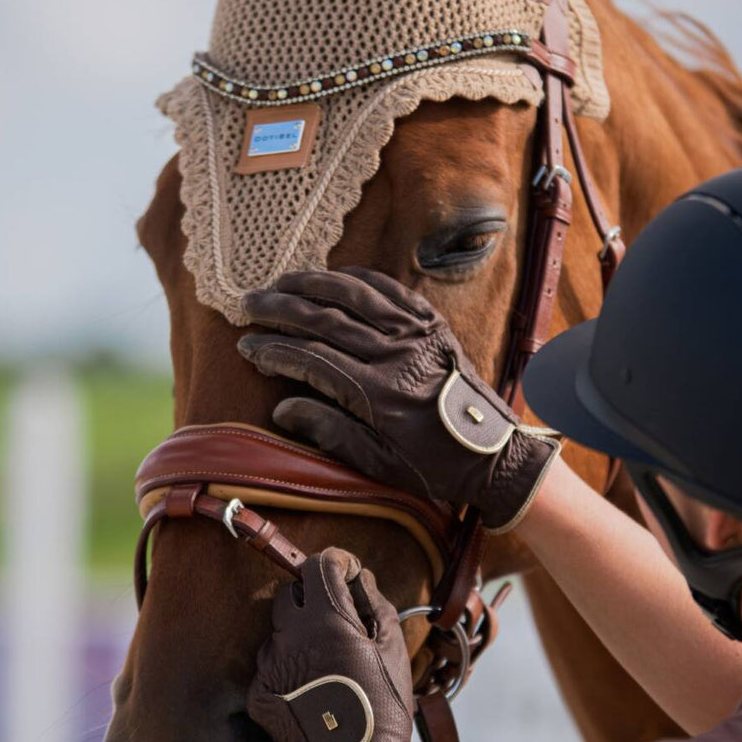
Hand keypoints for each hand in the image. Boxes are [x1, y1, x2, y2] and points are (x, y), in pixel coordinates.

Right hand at [239, 267, 560, 531]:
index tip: (246, 345)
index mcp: (377, 392)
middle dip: (281, 308)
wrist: (494, 453)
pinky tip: (334, 276)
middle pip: (325, 318)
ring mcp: (417, 333)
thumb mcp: (377, 462)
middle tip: (248, 303)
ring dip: (313, 283)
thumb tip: (281, 409)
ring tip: (281, 281)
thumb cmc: (433, 465)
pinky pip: (390, 291)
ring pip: (354, 295)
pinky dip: (358, 279)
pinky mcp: (433, 324)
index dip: (274, 349)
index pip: (311, 357)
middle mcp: (395, 354)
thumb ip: (328, 430)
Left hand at [248, 548, 415, 741]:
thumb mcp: (393, 648)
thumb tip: (359, 577)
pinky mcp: (258, 693)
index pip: (317, 566)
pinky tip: (312, 690)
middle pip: (289, 594)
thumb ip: (374, 602)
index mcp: (326, 619)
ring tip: (327, 665)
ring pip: (278, 632)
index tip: (347, 572)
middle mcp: (289, 636)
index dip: (335, 564)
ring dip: (299, 636)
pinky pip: (270, 667)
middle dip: (311, 597)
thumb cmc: (384, 706)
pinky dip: (289, 669)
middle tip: (337, 620)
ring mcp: (268, 665)